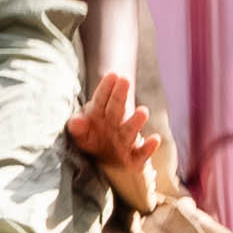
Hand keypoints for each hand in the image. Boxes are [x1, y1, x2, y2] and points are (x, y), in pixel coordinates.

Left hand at [66, 65, 164, 210]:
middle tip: (125, 80)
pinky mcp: (132, 158)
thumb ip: (77, 127)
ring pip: (129, 130)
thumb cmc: (91, 137)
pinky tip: (156, 139)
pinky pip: (141, 153)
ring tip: (143, 111)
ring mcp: (124, 140)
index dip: (105, 88)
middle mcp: (113, 125)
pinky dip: (148, 147)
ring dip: (136, 121)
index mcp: (99, 115)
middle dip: (119, 96)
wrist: (105, 156)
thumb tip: (76, 122)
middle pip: (116, 109)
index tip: (112, 74)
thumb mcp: (80, 133)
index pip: (100, 99)